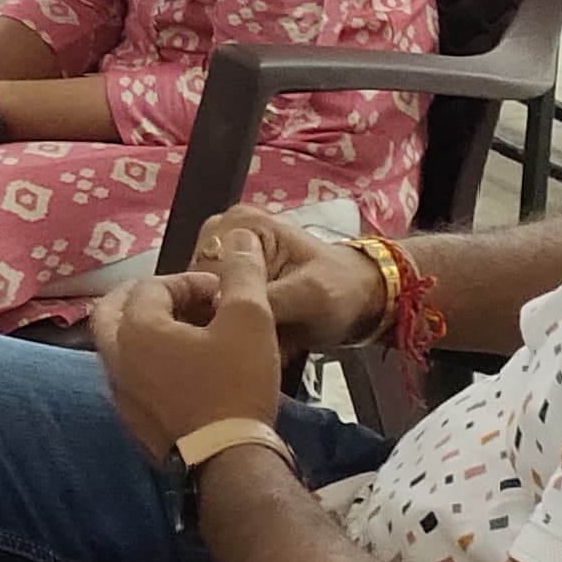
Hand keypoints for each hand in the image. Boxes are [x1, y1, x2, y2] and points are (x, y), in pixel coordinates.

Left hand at [88, 230, 292, 461]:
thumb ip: (242, 274)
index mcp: (135, 328)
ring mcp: (118, 393)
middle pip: (114, 311)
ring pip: (118, 347)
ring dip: (145, 331)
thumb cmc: (236, 385)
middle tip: (185, 302)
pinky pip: (129, 379)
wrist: (228, 461)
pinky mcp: (130, 422)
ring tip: (186, 333)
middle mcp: (115, 358)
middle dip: (147, 298)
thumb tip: (238, 238)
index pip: (151, 287)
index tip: (221, 292)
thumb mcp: (251, 320)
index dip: (188, 282)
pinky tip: (180, 372)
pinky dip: (147, 364)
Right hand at [192, 204, 386, 354]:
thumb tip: (218, 308)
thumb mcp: (310, 296)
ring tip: (266, 339)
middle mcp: (223, 233)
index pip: (201, 273)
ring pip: (204, 304)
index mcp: (240, 223)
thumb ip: (266, 298)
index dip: (217, 308)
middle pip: (198, 289)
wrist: (363, 300)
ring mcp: (224, 255)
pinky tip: (260, 337)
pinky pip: (214, 309)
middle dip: (227, 320)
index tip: (244, 332)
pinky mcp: (228, 277)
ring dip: (233, 328)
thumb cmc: (342, 291)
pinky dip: (236, 329)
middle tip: (262, 338)